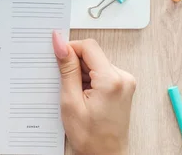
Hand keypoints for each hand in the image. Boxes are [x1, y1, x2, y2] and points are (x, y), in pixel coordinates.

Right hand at [52, 32, 135, 154]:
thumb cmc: (90, 137)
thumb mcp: (71, 101)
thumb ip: (67, 69)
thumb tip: (60, 44)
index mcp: (111, 80)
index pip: (89, 47)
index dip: (70, 49)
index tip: (56, 57)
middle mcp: (123, 78)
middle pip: (93, 55)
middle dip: (75, 66)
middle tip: (66, 87)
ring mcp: (125, 82)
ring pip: (96, 64)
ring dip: (82, 75)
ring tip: (77, 97)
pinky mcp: (123, 87)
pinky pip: (102, 73)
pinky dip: (89, 81)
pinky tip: (84, 97)